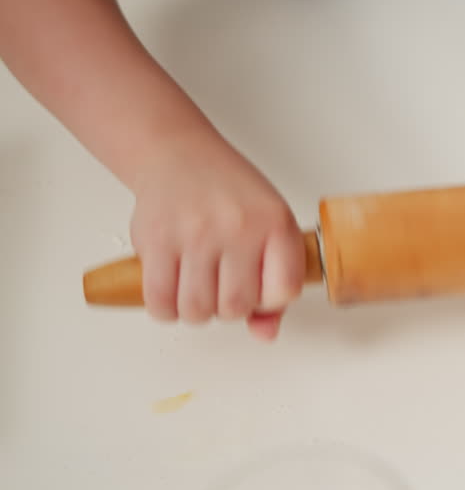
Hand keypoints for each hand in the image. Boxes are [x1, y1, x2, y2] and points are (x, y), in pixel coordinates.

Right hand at [129, 131, 304, 340]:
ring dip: (196, 310)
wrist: (179, 155)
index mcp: (276, 225)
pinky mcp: (157, 239)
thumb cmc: (231, 196)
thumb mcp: (269, 228)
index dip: (269, 301)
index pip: (283, 292)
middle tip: (222, 287)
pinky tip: (173, 291)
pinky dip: (166, 308)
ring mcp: (196, 233)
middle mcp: (238, 228)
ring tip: (198, 288)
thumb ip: (275, 284)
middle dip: (228, 309)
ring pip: (196, 310)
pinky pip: (160, 301)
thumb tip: (265, 334)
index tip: (259, 289)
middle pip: (235, 308)